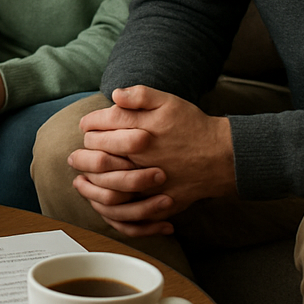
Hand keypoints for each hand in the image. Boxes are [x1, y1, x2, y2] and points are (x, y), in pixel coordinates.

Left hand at [69, 85, 235, 236]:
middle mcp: (140, 154)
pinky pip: (130, 208)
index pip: (99, 124)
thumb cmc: (194, 126)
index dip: (88, 124)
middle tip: (79, 152)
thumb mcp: (169, 101)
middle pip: (98, 152)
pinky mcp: (159, 200)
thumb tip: (113, 95)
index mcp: (140, 127)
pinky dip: (113, 205)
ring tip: (82, 178)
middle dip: (85, 150)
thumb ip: (139, 94)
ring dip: (91, 179)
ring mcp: (149, 179)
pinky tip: (105, 199)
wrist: (224, 156)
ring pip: (108, 182)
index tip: (86, 125)